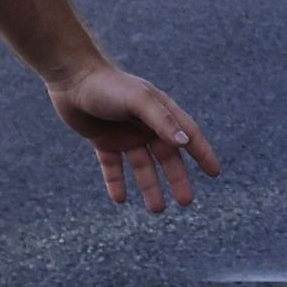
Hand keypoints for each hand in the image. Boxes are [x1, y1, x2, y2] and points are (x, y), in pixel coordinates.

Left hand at [46, 59, 220, 211]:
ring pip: (142, 166)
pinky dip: (117, 182)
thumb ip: (162, 120)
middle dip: (177, 179)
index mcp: (161, 112)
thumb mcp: (139, 100)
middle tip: (185, 202)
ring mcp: (125, 134)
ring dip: (150, 187)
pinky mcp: (104, 140)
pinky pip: (113, 166)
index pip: (188, 136)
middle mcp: (146, 125)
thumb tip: (184, 142)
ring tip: (157, 209)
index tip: (214, 173)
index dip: (203, 154)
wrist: (72, 77)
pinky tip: (120, 199)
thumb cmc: (108, 85)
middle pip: (167, 157)